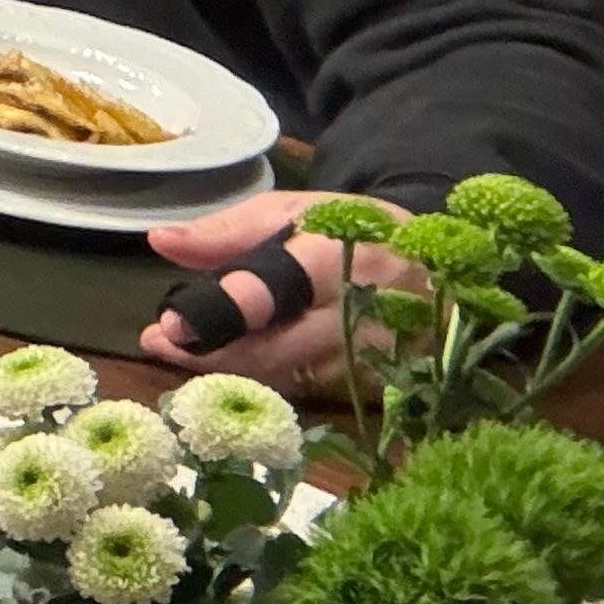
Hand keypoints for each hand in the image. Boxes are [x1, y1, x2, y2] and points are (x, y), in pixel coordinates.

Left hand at [140, 187, 406, 386]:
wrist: (442, 268)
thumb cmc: (356, 229)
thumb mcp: (297, 210)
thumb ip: (230, 231)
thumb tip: (162, 242)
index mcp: (346, 257)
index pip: (280, 289)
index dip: (224, 310)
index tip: (169, 325)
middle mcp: (366, 315)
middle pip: (278, 349)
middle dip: (213, 351)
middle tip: (161, 341)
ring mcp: (377, 360)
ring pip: (289, 378)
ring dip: (231, 370)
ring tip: (182, 351)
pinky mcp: (382, 390)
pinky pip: (310, 393)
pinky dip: (267, 380)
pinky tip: (235, 364)